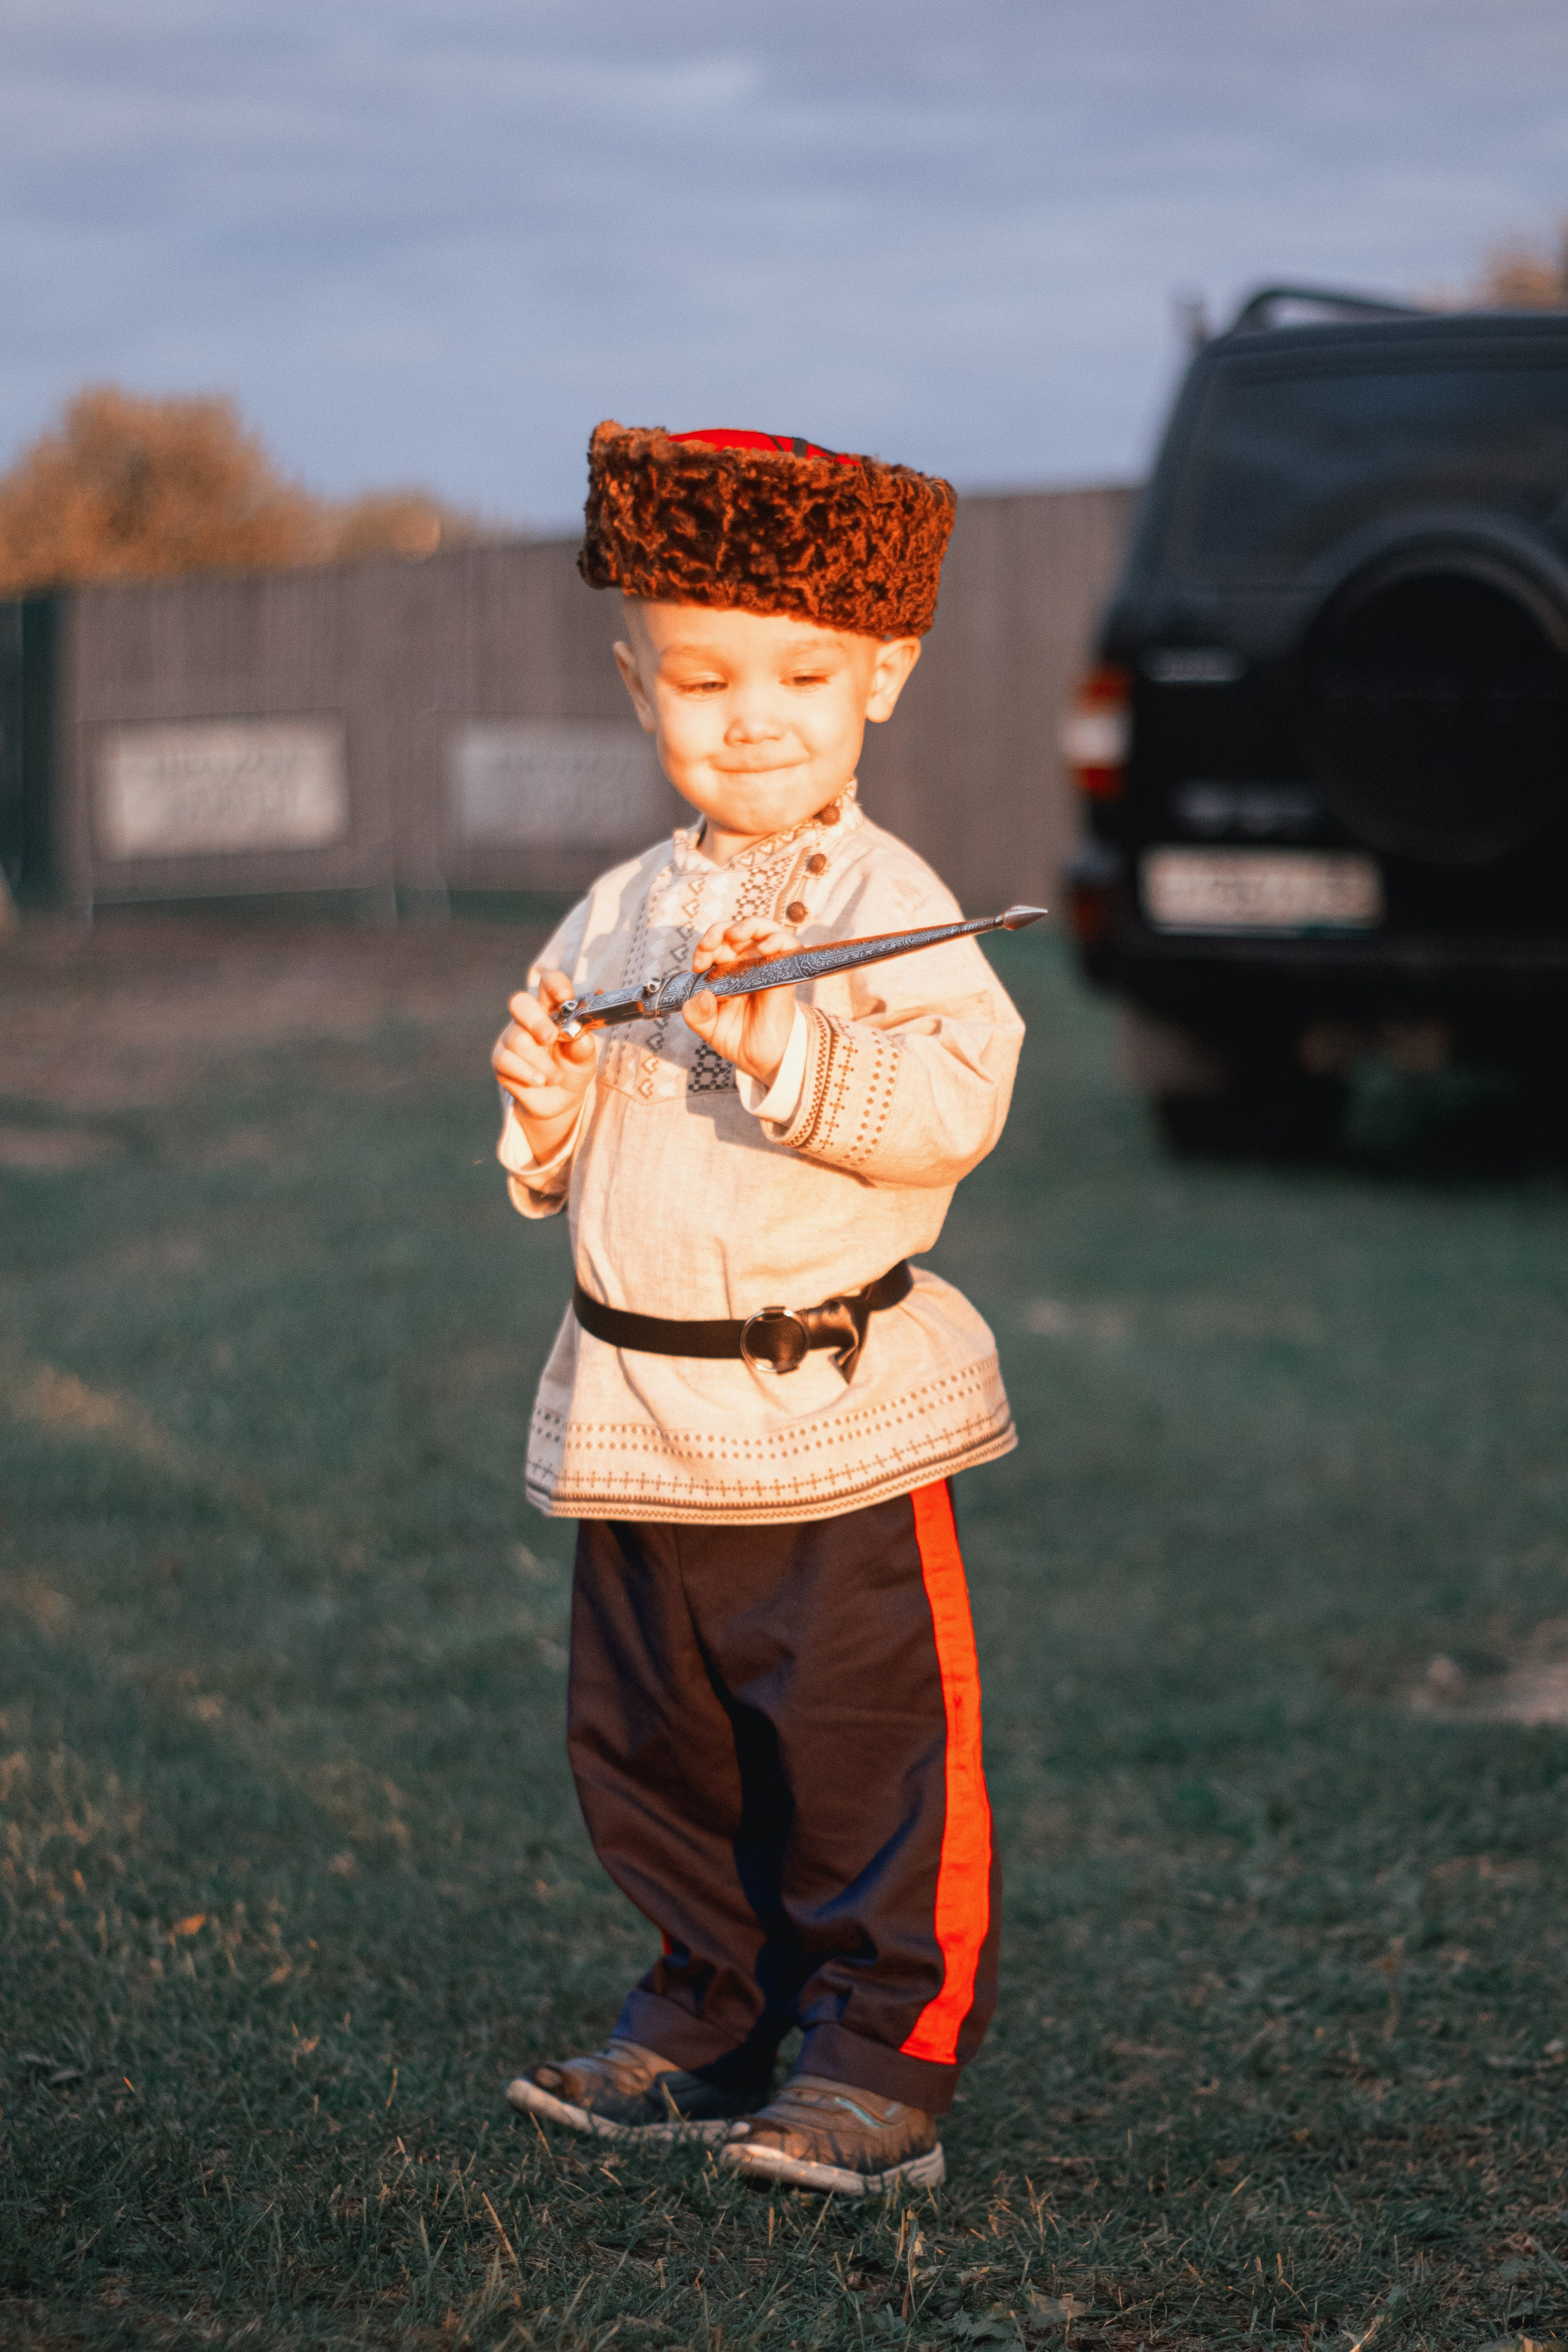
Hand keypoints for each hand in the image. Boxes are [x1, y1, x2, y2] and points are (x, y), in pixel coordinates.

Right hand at [492, 970, 597, 1161]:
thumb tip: (581, 1038)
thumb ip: (583, 1048)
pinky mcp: (500, 1060)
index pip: (548, 985)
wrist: (559, 1100)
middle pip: (520, 1003)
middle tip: (550, 1038)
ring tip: (557, 1077)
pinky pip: (506, 1060)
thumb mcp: (584, 1060)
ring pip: (518, 1039)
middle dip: (536, 1020)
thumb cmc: (572, 1069)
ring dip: (542, 1062)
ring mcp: (511, 1038)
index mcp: (552, 1010)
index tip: (565, 997)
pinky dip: (526, 1072)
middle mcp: (528, 1020)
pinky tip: (539, 1081)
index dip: (554, 985)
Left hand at [683, 918, 799, 1086]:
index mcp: (727, 972)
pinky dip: (777, 939)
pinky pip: (789, 946)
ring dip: (748, 925)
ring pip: (763, 929)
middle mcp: (748, 965)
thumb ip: (696, 1014)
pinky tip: (765, 946)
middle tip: (709, 946)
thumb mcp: (708, 1028)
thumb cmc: (740, 1040)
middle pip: (737, 930)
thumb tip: (701, 996)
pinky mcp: (785, 974)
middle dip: (719, 932)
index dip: (705, 946)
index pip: (716, 944)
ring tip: (736, 934)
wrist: (764, 1059)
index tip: (698, 965)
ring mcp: (767, 967)